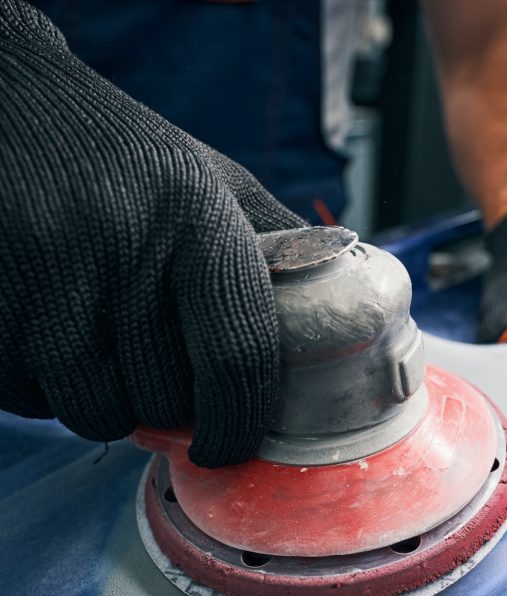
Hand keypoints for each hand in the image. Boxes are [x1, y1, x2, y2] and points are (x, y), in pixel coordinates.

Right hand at [0, 0, 302, 466]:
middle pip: (163, 400)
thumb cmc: (122, 158)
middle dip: (168, 409)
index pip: (236, 356)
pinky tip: (50, 334)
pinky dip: (48, 390)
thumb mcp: (211, 179)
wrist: (4, 105)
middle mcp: (120, 246)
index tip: (229, 446)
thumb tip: (339, 298)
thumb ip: (276, 242)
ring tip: (105, 347)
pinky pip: (32, 401)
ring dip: (108, 402)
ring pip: (96, 412)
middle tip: (160, 373)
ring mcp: (42, 278)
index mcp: (194, 217)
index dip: (238, 422)